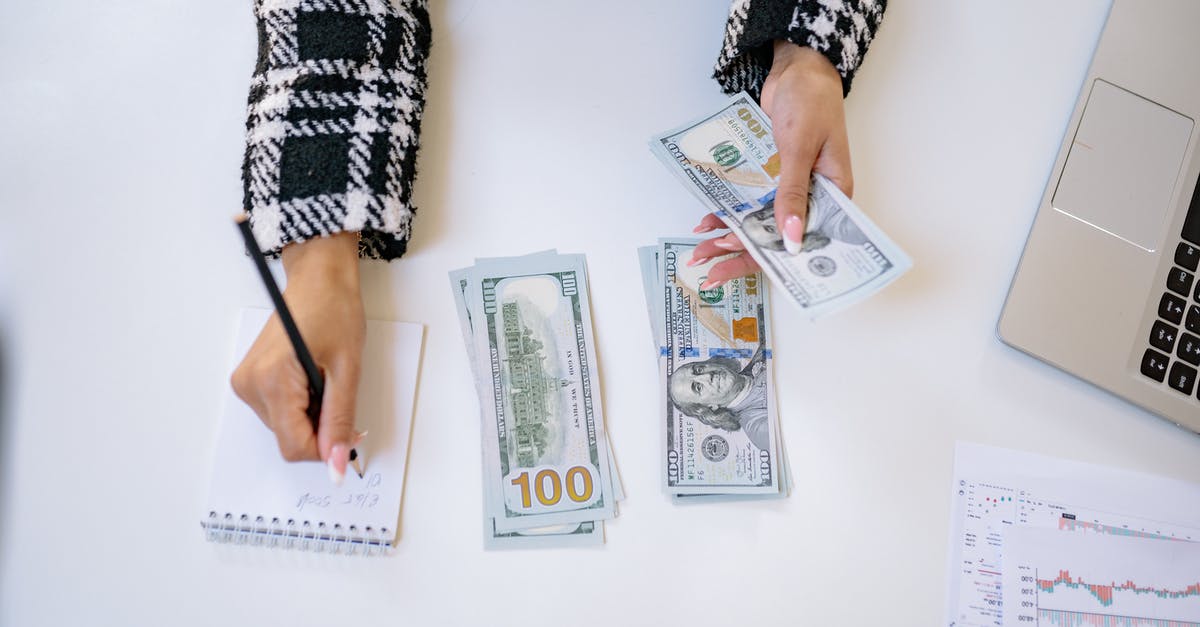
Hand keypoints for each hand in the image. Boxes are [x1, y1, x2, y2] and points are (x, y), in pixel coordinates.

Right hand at [230, 232, 364, 479]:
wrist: (318, 279)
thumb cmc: (333, 310)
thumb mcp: (347, 370)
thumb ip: (340, 420)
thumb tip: (337, 460)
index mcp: (271, 381)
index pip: (293, 446)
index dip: (325, 449)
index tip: (348, 437)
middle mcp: (250, 385)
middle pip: (288, 438)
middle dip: (320, 427)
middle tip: (338, 392)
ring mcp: (246, 382)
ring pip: (284, 427)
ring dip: (310, 415)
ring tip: (324, 379)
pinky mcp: (250, 379)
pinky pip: (278, 411)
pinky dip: (300, 404)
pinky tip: (311, 378)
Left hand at [690, 42, 851, 287]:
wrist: (799, 68)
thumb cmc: (811, 102)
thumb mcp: (800, 148)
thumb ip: (793, 194)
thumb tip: (791, 239)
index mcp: (834, 196)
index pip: (805, 240)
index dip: (773, 260)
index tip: (741, 267)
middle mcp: (813, 198)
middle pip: (777, 237)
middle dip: (742, 255)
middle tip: (711, 269)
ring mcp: (791, 188)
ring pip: (759, 223)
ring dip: (731, 237)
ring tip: (701, 251)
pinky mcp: (772, 177)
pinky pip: (750, 203)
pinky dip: (729, 212)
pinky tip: (707, 222)